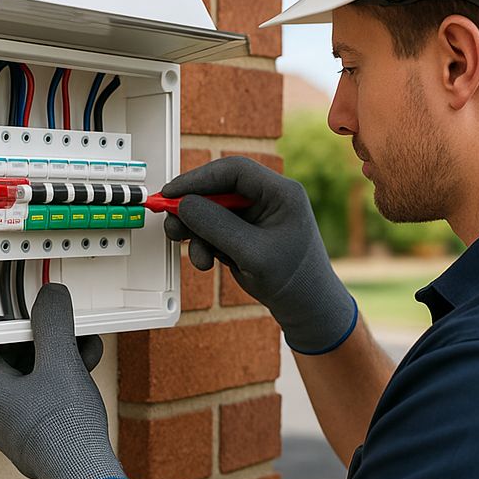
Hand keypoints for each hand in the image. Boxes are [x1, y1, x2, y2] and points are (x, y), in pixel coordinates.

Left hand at [0, 283, 138, 478]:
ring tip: (81, 348)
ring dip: (56, 356)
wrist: (84, 474)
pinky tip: (83, 369)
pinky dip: (60, 378)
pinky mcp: (34, 432)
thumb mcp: (62, 363)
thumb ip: (53, 325)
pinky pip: (40, 394)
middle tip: (56, 325)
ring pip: (28, 376)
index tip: (17, 308)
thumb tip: (49, 300)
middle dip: (38, 338)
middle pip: (7, 358)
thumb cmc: (65, 432)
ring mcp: (13, 424)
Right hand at [161, 156, 356, 353]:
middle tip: (172, 225)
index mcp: (281, 193)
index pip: (234, 171)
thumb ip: (217, 226)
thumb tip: (184, 204)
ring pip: (211, 210)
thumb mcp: (252, 253)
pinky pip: (214, 229)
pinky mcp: (244, 232)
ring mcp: (255, 215)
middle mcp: (267, 198)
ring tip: (199, 258)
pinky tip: (208, 261)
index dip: (198, 178)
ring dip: (196, 233)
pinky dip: (204, 245)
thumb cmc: (294, 281)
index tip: (172, 193)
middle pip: (218, 188)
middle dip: (192, 209)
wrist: (306, 307)